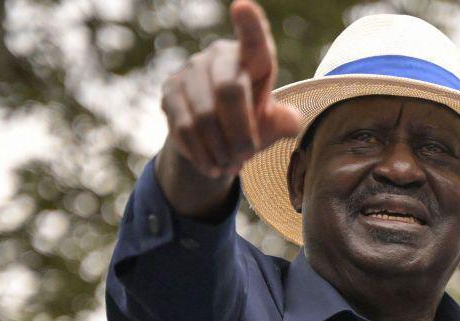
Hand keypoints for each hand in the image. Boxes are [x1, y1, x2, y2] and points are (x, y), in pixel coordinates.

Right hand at [159, 0, 301, 179]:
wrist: (216, 138)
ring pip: (205, 116)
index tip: (242, 6)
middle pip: (229, 92)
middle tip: (248, 157)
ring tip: (231, 163)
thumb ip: (284, 122)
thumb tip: (290, 122)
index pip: (253, 39)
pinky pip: (184, 128)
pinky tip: (212, 165)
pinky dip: (202, 154)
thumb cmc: (253, 123)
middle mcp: (218, 55)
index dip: (249, 23)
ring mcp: (190, 70)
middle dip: (241, 133)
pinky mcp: (169, 91)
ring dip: (221, 149)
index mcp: (252, 57)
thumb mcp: (273, 124)